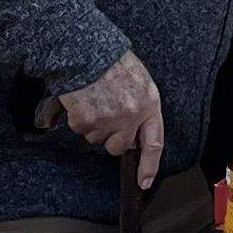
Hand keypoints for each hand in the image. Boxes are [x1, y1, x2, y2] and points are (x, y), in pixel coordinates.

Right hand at [49, 51, 164, 186]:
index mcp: (149, 105)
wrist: (87, 50)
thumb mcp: (140, 82)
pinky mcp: (86, 119)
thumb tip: (135, 135)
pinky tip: (83, 98)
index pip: (154, 143)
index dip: (149, 166)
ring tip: (95, 98)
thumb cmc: (113, 63)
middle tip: (107, 114)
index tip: (144, 182)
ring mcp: (108, 119)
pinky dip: (78, 117)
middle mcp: (131, 115)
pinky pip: (79, 129)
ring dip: (94, 124)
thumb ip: (142, 109)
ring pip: (96, 138)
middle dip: (112, 138)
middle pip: (118, 146)